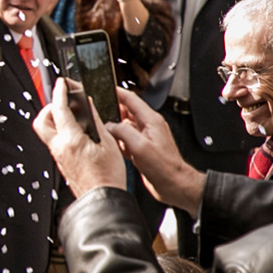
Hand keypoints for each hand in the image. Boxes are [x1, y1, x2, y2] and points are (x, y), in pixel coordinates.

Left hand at [33, 80, 124, 197]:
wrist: (101, 200)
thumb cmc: (107, 177)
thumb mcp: (108, 142)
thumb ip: (95, 120)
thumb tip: (88, 104)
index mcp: (70, 140)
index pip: (59, 109)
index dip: (60, 92)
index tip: (62, 83)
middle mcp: (59, 148)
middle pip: (42, 121)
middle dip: (50, 107)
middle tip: (64, 102)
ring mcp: (58, 156)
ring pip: (46, 131)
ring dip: (54, 119)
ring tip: (71, 115)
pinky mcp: (62, 163)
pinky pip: (54, 141)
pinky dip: (60, 131)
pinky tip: (76, 131)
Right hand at [102, 94, 205, 213]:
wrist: (174, 185)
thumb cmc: (164, 168)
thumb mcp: (139, 146)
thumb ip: (122, 131)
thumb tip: (109, 126)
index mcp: (151, 121)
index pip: (132, 100)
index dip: (118, 92)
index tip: (105, 88)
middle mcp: (149, 127)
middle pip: (127, 112)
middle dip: (112, 110)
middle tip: (98, 111)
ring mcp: (145, 138)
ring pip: (125, 126)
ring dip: (114, 128)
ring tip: (103, 130)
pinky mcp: (142, 149)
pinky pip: (126, 140)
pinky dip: (118, 141)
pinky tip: (113, 146)